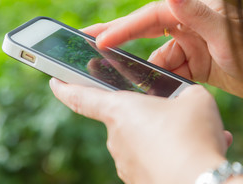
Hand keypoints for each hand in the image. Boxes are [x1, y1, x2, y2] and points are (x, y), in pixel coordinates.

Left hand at [50, 79, 232, 183]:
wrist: (200, 182)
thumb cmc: (191, 135)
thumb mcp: (193, 100)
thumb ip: (182, 94)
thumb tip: (182, 100)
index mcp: (119, 110)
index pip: (81, 97)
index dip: (65, 88)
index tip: (54, 82)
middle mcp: (115, 137)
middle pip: (123, 120)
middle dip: (145, 117)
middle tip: (172, 117)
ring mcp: (124, 162)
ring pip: (141, 141)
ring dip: (160, 137)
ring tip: (187, 137)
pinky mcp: (136, 180)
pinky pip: (148, 160)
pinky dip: (165, 155)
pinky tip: (187, 154)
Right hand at [83, 0, 242, 96]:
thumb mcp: (227, 35)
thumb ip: (197, 12)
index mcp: (194, 11)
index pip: (149, 17)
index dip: (123, 28)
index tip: (99, 40)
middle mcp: (188, 24)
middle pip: (144, 29)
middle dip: (117, 36)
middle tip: (88, 40)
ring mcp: (189, 43)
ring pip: (157, 57)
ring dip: (151, 72)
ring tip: (139, 83)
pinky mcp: (192, 60)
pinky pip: (169, 70)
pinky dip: (164, 80)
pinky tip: (162, 89)